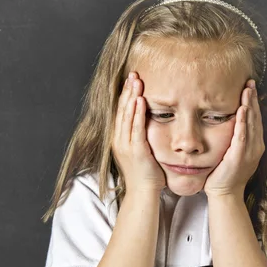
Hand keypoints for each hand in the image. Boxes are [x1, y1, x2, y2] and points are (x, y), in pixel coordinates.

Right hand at [111, 72, 165, 193]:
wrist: (143, 193)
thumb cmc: (146, 174)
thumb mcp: (140, 151)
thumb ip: (141, 136)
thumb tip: (147, 123)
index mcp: (119, 139)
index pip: (121, 112)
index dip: (125, 95)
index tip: (131, 80)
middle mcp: (119, 140)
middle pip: (122, 109)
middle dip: (127, 90)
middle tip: (133, 73)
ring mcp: (125, 145)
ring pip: (127, 116)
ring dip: (132, 97)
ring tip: (136, 81)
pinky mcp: (135, 150)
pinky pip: (136, 128)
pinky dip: (138, 113)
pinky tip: (141, 101)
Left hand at [203, 79, 264, 196]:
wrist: (225, 194)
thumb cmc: (224, 173)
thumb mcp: (231, 152)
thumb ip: (233, 138)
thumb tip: (226, 121)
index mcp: (254, 144)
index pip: (255, 119)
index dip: (253, 102)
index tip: (249, 87)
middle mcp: (255, 146)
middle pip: (255, 118)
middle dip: (253, 99)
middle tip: (250, 82)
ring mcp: (249, 152)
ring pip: (251, 124)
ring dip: (250, 106)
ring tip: (247, 90)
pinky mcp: (239, 157)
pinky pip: (242, 136)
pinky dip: (243, 123)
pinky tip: (242, 110)